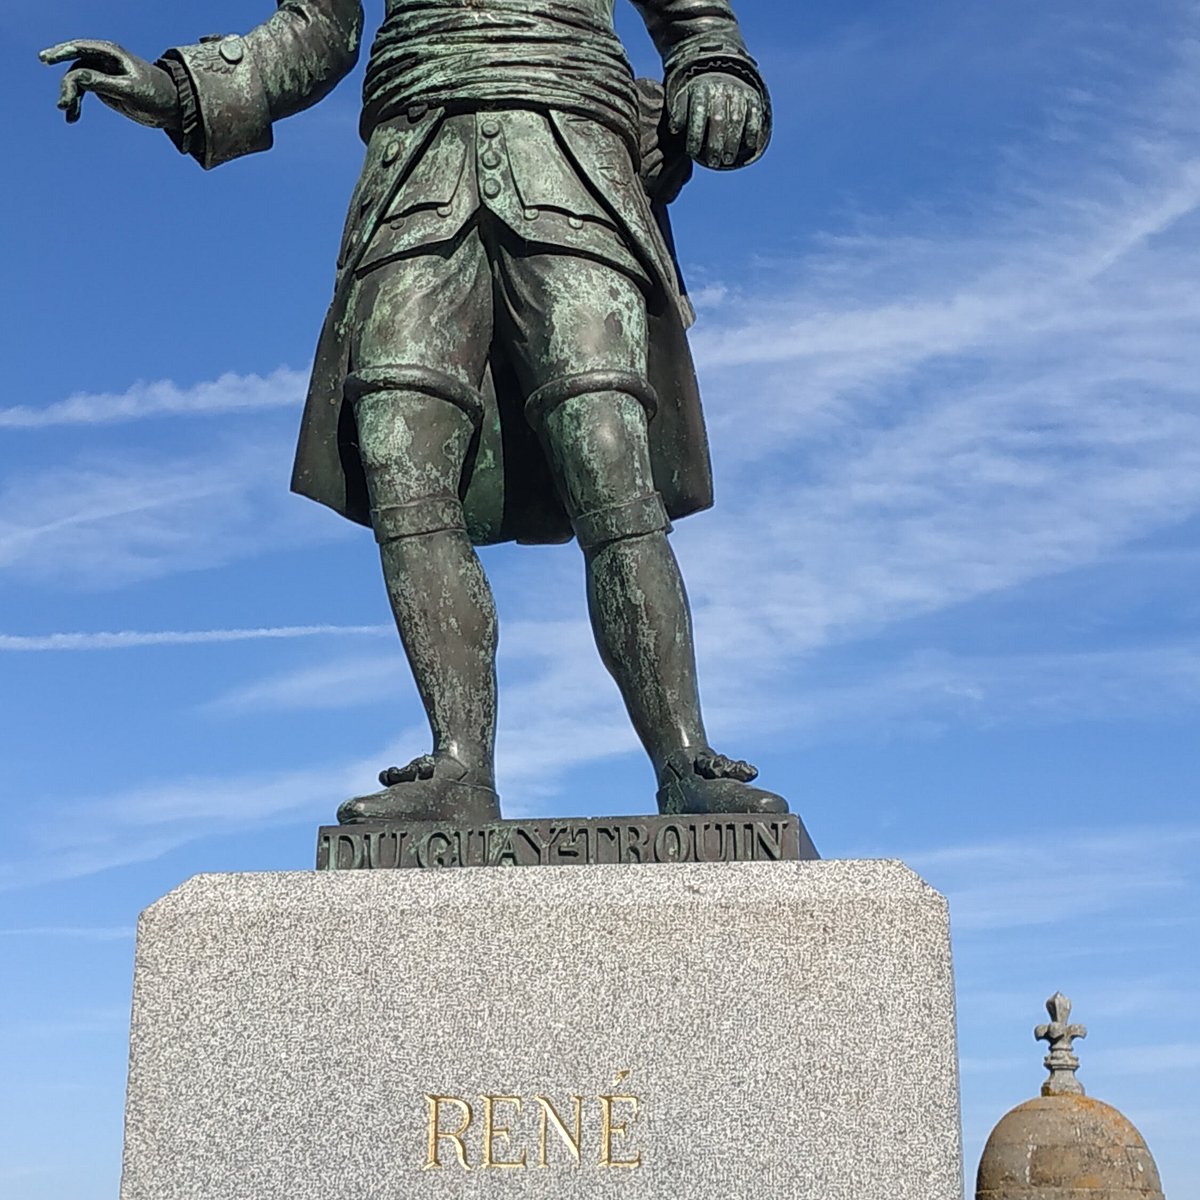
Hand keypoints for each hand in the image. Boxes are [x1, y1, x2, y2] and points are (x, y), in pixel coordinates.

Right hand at [40, 40, 180, 130]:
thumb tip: (77, 77)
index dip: (61, 52)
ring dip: (70, 97)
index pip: (81, 49)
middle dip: (68, 85)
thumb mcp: (130, 90)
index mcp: (112, 54)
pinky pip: (83, 93)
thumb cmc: (156, 94)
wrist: (172, 108)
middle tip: (63, 104)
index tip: (45, 60)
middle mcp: (104, 61)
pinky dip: (77, 104)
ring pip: (77, 82)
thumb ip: (103, 83)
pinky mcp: (105, 89)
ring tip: (68, 114)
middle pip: (76, 68)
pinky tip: (72, 119)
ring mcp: (103, 74)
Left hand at [669, 72, 765, 170]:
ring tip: (727, 160)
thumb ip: (678, 112)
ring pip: (736, 119)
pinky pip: (755, 113)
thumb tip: (674, 129)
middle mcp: (720, 90)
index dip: (695, 135)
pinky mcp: (752, 96)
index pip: (698, 114)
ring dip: (733, 142)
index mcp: (701, 90)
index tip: (692, 153)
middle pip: (718, 119)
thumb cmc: (698, 95)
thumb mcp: (684, 97)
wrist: (720, 71)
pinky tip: (750, 144)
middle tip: (713, 162)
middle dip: (715, 144)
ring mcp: (738, 92)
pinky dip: (753, 129)